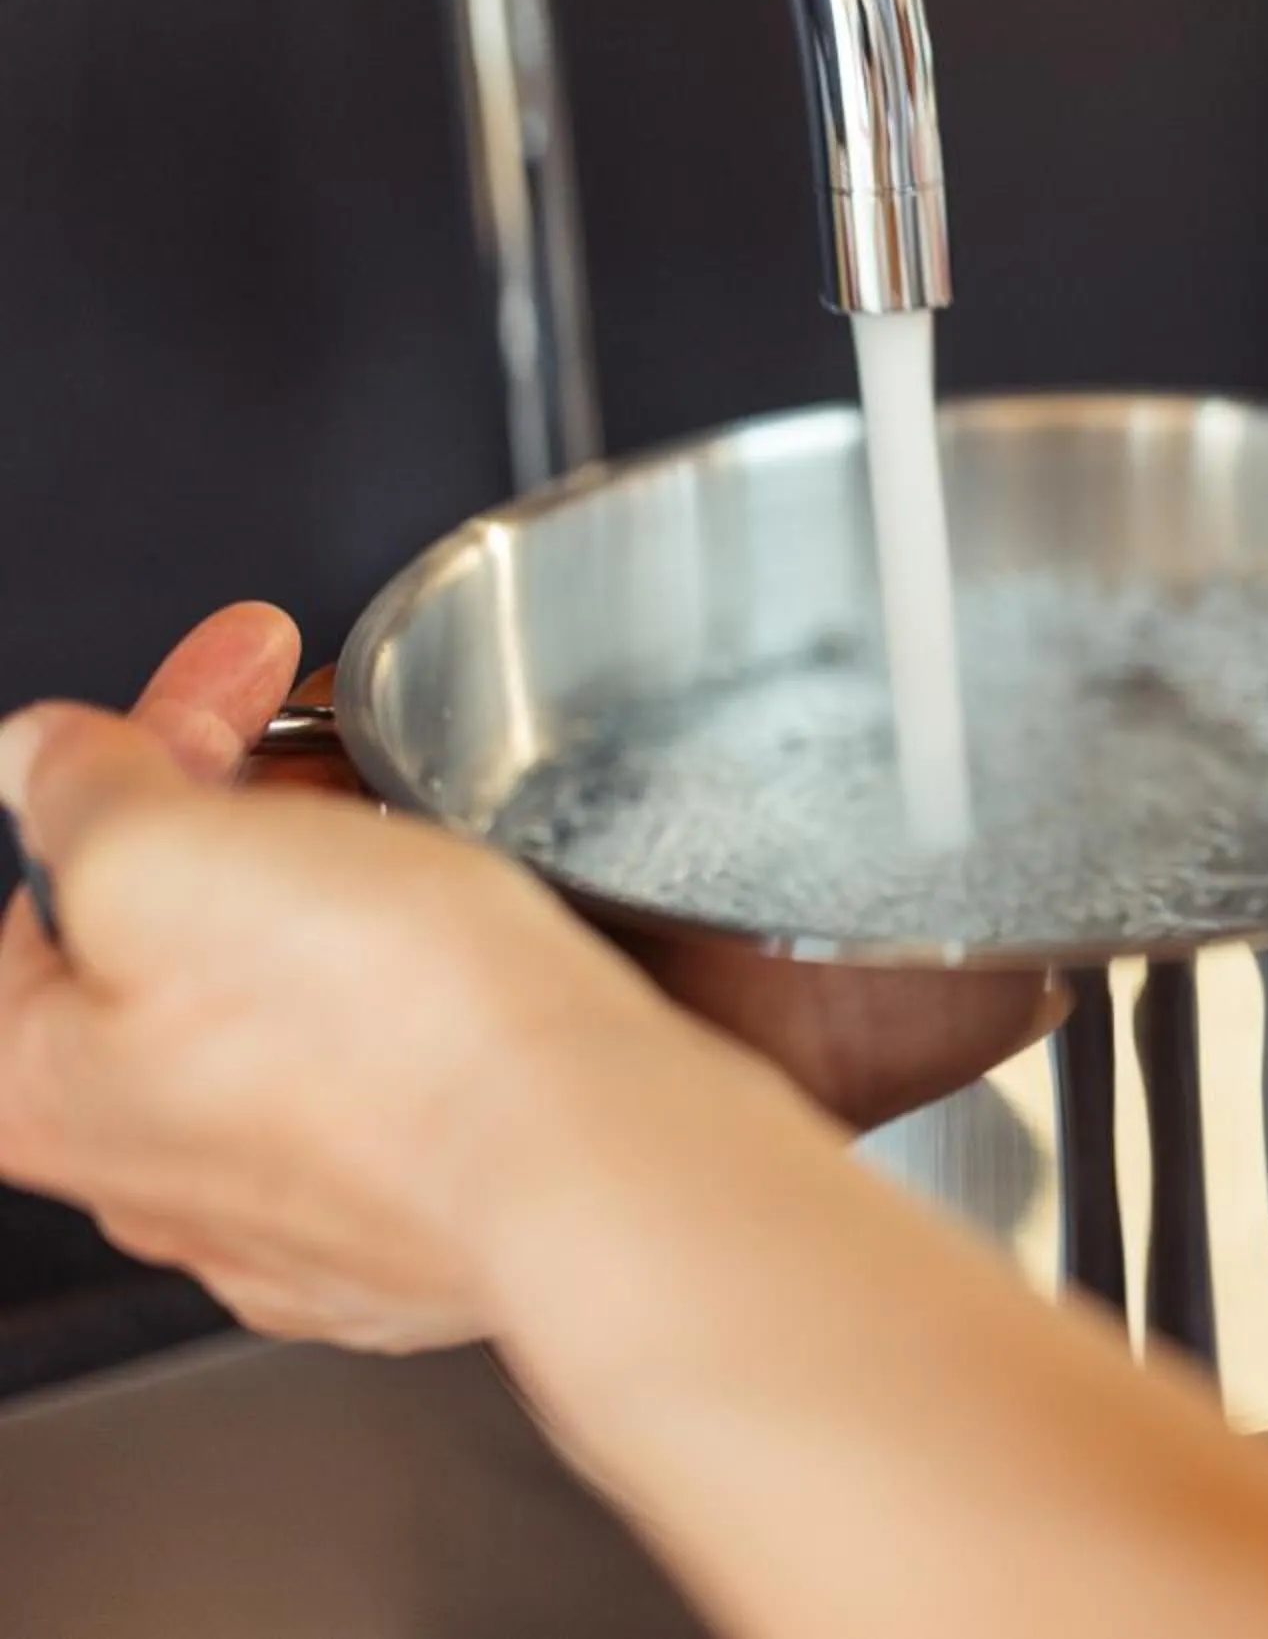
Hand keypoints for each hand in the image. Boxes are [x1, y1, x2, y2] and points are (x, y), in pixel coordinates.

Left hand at [0, 605, 745, 1351]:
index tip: (249, 666)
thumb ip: (80, 787)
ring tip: (430, 849)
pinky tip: (473, 965)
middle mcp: (145, 1176)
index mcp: (32, 1088)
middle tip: (348, 753)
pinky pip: (392, 1084)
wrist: (585, 1156)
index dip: (157, 734)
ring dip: (341, 911)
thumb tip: (40, 760)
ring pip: (285, 1012)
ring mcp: (289, 1218)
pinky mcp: (414, 1228)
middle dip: (254, 820)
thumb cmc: (384, 1033)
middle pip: (168, 939)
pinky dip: (422, 1007)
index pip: (56, 861)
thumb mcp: (166, 850)